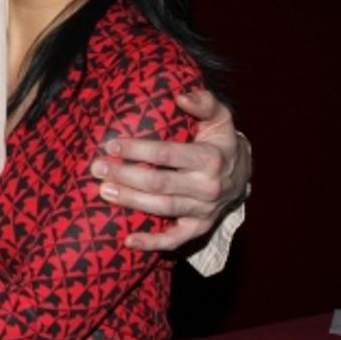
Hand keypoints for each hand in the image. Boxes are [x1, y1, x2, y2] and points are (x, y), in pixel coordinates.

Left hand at [93, 88, 249, 252]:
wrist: (243, 175)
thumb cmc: (222, 141)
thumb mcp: (220, 117)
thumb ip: (204, 103)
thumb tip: (180, 96)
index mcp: (211, 158)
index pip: (167, 154)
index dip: (137, 150)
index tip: (111, 144)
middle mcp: (208, 187)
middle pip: (159, 183)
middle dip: (125, 175)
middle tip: (97, 168)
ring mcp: (204, 211)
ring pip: (162, 208)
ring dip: (130, 201)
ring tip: (104, 191)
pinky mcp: (199, 228)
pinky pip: (174, 240)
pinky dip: (151, 243)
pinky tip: (127, 240)